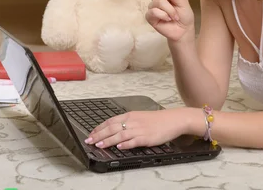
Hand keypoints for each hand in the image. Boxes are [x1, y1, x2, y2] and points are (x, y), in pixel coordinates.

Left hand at [84, 108, 198, 149]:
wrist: (173, 120)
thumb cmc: (157, 120)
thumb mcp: (140, 117)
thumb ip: (127, 122)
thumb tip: (114, 129)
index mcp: (130, 115)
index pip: (111, 121)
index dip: (99, 128)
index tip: (91, 133)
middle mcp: (133, 121)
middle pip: (112, 128)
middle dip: (99, 135)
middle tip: (89, 141)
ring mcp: (140, 129)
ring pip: (120, 135)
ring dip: (108, 140)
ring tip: (99, 145)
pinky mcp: (146, 137)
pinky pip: (134, 141)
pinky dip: (125, 144)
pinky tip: (119, 147)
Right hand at [146, 0, 194, 41]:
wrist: (183, 31)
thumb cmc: (184, 17)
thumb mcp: (184, 4)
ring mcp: (154, 6)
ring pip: (158, 1)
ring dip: (170, 10)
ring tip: (175, 17)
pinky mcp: (150, 16)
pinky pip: (153, 11)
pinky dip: (163, 15)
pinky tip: (168, 19)